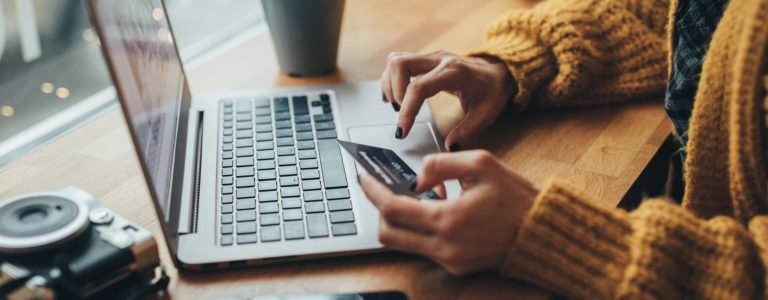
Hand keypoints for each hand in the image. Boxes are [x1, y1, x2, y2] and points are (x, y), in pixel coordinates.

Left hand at [359, 150, 538, 274]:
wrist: (542, 232)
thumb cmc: (516, 197)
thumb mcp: (480, 164)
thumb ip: (440, 164)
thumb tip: (416, 178)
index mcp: (447, 220)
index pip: (393, 209)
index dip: (373, 192)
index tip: (364, 178)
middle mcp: (444, 246)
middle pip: (389, 234)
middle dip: (380, 210)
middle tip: (383, 190)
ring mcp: (449, 260)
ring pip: (404, 243)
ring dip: (402, 220)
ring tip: (419, 197)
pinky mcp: (456, 267)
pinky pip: (424, 248)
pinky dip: (422, 229)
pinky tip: (438, 210)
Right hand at [381, 50, 515, 150]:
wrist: (498, 72)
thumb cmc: (492, 91)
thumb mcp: (486, 114)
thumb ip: (467, 130)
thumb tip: (449, 146)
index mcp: (454, 72)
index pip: (419, 87)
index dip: (407, 110)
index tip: (402, 131)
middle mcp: (439, 60)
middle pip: (400, 64)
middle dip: (394, 92)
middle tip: (401, 113)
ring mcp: (430, 57)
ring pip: (396, 60)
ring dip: (390, 84)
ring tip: (398, 105)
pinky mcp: (425, 60)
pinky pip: (400, 63)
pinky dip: (392, 79)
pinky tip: (395, 96)